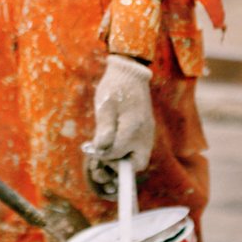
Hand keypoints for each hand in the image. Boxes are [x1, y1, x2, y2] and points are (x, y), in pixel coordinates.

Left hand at [84, 54, 154, 195]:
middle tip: (104, 161)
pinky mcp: (146, 131)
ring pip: (139, 159)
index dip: (104, 156)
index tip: (93, 151)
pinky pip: (139, 150)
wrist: (130, 73)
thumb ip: (104, 129)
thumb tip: (101, 150)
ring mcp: (147, 133)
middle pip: (137, 164)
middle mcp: (144, 134)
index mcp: (133, 127)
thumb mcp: (104, 106)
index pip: (118, 153)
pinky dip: (127, 154)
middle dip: (120, 168)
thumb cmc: (115, 87)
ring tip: (106, 158)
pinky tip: (114, 149)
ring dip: (123, 163)